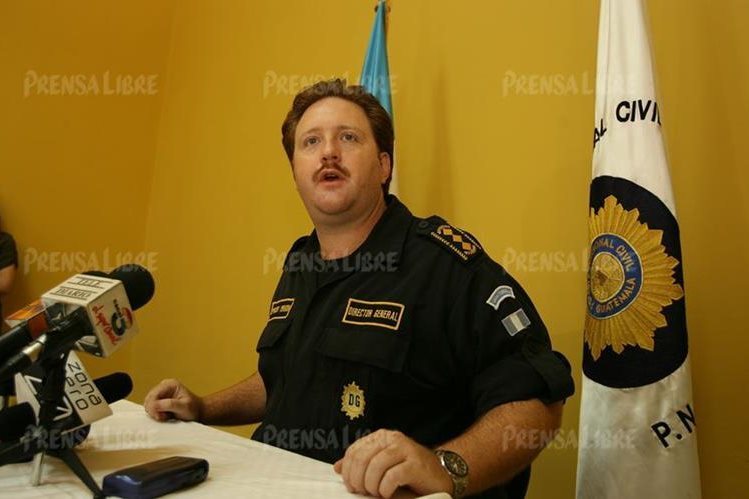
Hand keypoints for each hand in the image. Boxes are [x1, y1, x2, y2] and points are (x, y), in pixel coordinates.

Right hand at [143, 378, 202, 421]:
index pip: (154, 395)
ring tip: (166, 416)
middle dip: (154, 410)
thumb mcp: (184, 407)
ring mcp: (160, 393)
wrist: (198, 412)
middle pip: (149, 399)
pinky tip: (164, 416)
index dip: (153, 407)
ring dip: (155, 413)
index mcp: (170, 384)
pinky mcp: (158, 400)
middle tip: (164, 417)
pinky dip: (155, 414)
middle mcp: (163, 386)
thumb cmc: (193, 409)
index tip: (159, 416)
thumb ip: (169, 405)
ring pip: (148, 404)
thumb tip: (154, 405)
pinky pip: (151, 408)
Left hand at [333, 429, 451, 497]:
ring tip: (378, 493)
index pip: (354, 451)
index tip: (352, 486)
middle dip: (358, 480)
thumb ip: (360, 464)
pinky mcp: (416, 463)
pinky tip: (388, 493)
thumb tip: (337, 467)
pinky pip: (391, 476)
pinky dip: (385, 489)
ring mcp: (406, 449)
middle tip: (364, 492)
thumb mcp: (381, 466)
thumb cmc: (409, 473)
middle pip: (362, 458)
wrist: (440, 476)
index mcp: (381, 437)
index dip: (348, 471)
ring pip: (375, 467)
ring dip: (372, 486)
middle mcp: (393, 439)